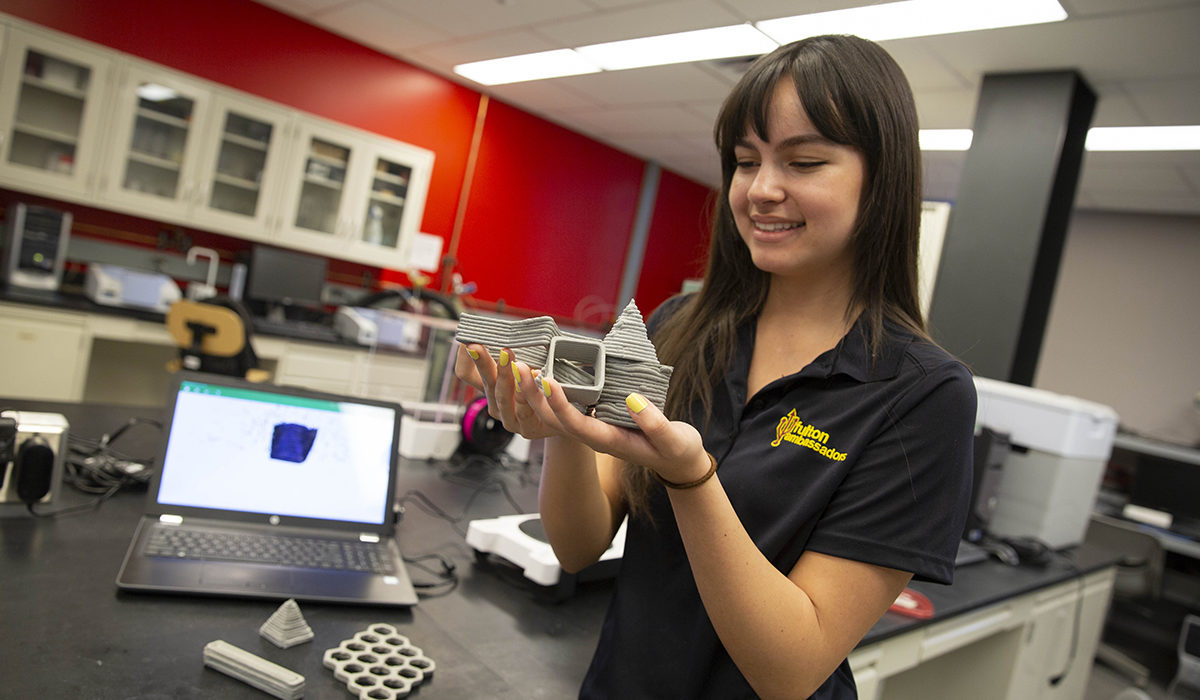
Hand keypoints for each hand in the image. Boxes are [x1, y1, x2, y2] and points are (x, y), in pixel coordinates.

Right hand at [457, 343, 567, 440]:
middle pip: (486, 381)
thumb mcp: (529, 365)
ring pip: (504, 397)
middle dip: (485, 362)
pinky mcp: (529, 430)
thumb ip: (518, 353)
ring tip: (516, 361)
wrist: (568, 418)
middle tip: (486, 346)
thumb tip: (510, 326)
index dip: (465, 357)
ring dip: (508, 377)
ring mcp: (511, 420)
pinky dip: (532, 394)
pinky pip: (527, 412)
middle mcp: (497, 405)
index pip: (466, 373)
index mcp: (491, 387)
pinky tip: (541, 380)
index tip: (469, 341)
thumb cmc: (546, 387)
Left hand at [525, 373, 710, 485]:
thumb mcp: (673, 440)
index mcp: (609, 441)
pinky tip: (543, 370)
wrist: (678, 463)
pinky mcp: (597, 419)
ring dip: (536, 392)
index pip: (576, 424)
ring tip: (522, 365)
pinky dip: (551, 390)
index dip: (559, 403)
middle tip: (519, 366)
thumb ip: (655, 424)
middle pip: (555, 419)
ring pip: (555, 414)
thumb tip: (633, 400)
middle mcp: (594, 436)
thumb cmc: (676, 450)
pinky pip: (567, 406)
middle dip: (534, 394)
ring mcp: (593, 429)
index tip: (547, 380)